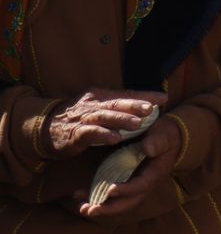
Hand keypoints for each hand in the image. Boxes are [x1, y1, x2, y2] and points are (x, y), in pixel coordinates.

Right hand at [46, 90, 166, 157]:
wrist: (44, 127)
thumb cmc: (77, 117)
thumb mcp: (98, 107)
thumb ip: (119, 106)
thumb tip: (148, 104)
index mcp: (99, 95)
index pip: (125, 94)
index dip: (144, 96)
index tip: (163, 98)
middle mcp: (92, 104)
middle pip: (115, 103)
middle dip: (134, 105)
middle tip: (151, 109)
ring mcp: (82, 119)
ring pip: (104, 117)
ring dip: (121, 120)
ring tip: (138, 123)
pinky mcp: (74, 134)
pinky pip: (89, 134)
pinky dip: (102, 135)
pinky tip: (115, 139)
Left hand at [76, 117, 181, 218]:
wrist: (169, 136)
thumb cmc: (166, 134)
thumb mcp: (165, 134)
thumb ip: (158, 141)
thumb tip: (148, 149)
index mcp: (155, 174)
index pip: (141, 186)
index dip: (126, 190)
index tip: (110, 190)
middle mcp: (145, 183)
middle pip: (128, 202)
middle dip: (109, 208)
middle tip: (91, 210)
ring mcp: (134, 183)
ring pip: (119, 201)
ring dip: (101, 206)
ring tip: (84, 209)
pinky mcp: (125, 180)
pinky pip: (111, 193)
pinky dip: (96, 196)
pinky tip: (80, 195)